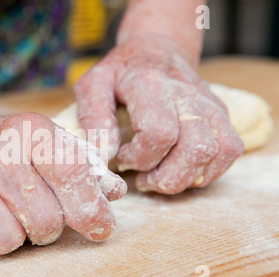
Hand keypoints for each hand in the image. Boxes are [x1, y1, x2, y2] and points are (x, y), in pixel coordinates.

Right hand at [0, 112, 126, 256]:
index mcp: (28, 129)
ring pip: (8, 241)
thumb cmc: (0, 147)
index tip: (99, 226)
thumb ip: (80, 165)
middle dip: (47, 228)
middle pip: (45, 221)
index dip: (92, 208)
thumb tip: (114, 192)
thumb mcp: (41, 142)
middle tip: (33, 213)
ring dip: (12, 236)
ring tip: (2, 213)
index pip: (73, 172)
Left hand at [74, 35, 243, 193]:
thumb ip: (93, 118)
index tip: (122, 157)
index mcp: (149, 84)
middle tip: (144, 179)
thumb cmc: (120, 72)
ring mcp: (208, 103)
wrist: (157, 49)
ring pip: (216, 153)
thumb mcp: (92, 85)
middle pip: (195, 149)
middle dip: (166, 178)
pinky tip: (183, 170)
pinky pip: (231, 150)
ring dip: (186, 178)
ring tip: (161, 176)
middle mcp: (185, 93)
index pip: (160, 133)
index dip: (140, 158)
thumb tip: (104, 155)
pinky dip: (209, 171)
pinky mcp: (222, 112)